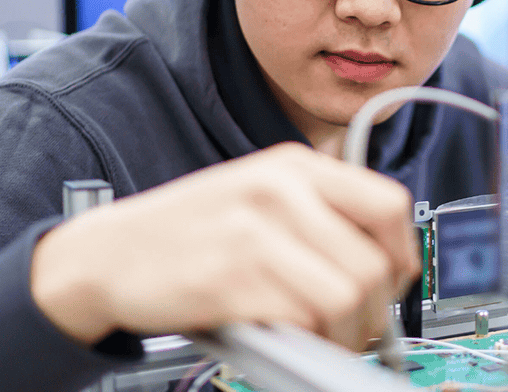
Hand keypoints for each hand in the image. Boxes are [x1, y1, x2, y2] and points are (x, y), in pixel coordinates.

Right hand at [29, 143, 420, 350]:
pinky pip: (304, 319)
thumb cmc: (190, 232)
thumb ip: (320, 216)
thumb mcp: (260, 196)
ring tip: (327, 339)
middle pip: (374, 261)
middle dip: (378, 310)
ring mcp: (255, 231)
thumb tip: (385, 266)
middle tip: (360, 328)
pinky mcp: (231, 277)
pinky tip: (289, 338)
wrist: (106, 254)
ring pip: (349, 295)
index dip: (402, 254)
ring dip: (348, 333)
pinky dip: (307, 341)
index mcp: (296, 166)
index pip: (389, 204)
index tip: (392, 283)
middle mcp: (281, 189)